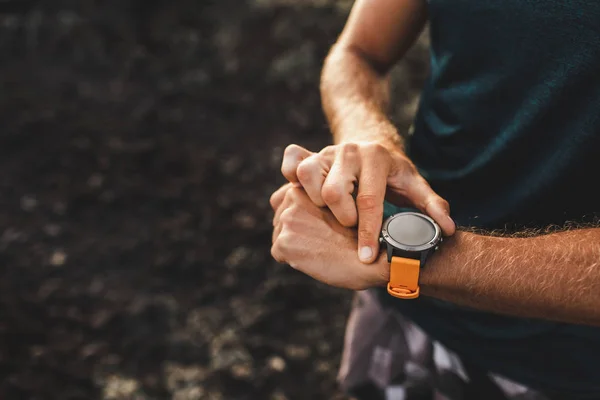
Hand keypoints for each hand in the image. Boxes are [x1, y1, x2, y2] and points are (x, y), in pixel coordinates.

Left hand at [270, 184, 387, 289]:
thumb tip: (285, 202)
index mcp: (308, 180)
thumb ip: (314, 197)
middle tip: (322, 239)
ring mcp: (288, 218)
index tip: (319, 225)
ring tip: (321, 248)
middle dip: (295, 230)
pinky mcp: (285, 241)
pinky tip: (316, 258)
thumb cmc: (361, 229)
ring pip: (279, 234)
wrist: (375, 255)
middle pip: (280, 217)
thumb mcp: (337, 201)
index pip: (283, 199)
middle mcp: (294, 196)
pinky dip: (293, 260)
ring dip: (295, 244)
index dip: (300, 216)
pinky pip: (279, 253)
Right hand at [280, 142, 454, 263]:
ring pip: (307, 176)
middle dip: (342, 219)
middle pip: (333, 191)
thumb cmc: (393, 173)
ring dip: (316, 203)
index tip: (366, 258)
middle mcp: (347, 150)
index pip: (369, 200)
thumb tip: (447, 230)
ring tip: (331, 215)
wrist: (371, 145)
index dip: (367, 233)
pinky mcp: (308, 155)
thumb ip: (432, 206)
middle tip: (350, 228)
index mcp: (376, 157)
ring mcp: (325, 151)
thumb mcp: (415, 186)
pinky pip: (290, 163)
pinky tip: (303, 198)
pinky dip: (290, 180)